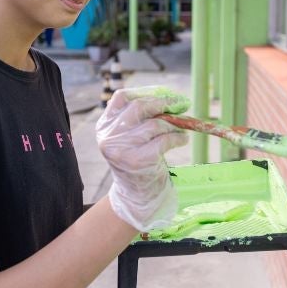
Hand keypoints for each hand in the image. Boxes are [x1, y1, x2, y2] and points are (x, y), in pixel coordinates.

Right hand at [96, 86, 189, 230]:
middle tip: (181, 103)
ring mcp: (122, 149)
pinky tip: (182, 140)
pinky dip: (178, 138)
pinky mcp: (138, 161)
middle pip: (139, 107)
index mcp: (104, 125)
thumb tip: (169, 97)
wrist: (135, 195)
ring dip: (173, 124)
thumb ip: (140, 117)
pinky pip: (164, 140)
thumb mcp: (130, 136)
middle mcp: (108, 136)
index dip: (145, 92)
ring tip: (181, 129)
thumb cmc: (138, 159)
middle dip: (164, 103)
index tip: (164, 94)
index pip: (121, 97)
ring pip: (154, 124)